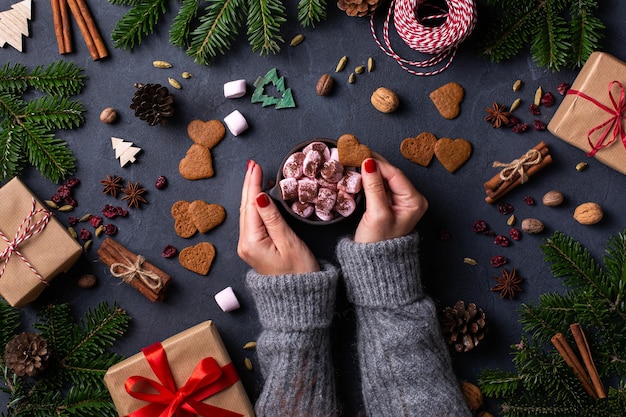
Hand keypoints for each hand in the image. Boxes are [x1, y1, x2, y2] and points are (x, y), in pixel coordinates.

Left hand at [238, 160, 319, 274]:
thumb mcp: (288, 242)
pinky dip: (254, 206)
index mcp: (251, 242)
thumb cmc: (299, 274)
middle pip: (245, 207)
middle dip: (248, 185)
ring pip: (247, 214)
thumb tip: (259, 196)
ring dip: (250, 194)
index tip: (254, 166)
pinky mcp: (255, 249)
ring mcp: (248, 247)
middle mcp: (245, 244)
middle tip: (252, 165)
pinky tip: (258, 197)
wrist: (299, 301)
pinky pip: (252, 222)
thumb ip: (273, 218)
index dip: (252, 184)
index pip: (250, 205)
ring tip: (254, 175)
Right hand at [354, 156, 427, 243]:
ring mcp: (399, 202)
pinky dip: (369, 180)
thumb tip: (368, 162)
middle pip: (390, 175)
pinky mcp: (388, 205)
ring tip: (354, 159)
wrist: (374, 265)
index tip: (360, 152)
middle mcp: (410, 200)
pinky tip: (358, 173)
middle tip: (355, 152)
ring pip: (383, 179)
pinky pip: (379, 187)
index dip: (377, 162)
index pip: (395, 175)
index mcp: (414, 201)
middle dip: (373, 164)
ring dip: (370, 170)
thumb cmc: (378, 244)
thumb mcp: (376, 214)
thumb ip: (374, 187)